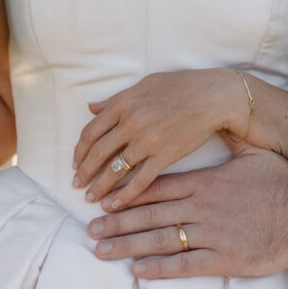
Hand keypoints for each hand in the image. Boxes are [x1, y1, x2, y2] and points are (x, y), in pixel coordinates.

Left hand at [72, 69, 233, 207]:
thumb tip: (91, 107)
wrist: (212, 96)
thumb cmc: (180, 85)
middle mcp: (132, 122)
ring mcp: (148, 140)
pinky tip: (115, 205)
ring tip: (91, 198)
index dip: (80, 150)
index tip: (76, 162)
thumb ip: (116, 98)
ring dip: (99, 187)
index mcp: (124, 103)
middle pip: (98, 153)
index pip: (91, 131)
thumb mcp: (145, 84)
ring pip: (115, 170)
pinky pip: (139, 181)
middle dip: (84, 172)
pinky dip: (124, 196)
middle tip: (76, 185)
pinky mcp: (165, 156)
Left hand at [87, 142, 287, 278]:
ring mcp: (212, 233)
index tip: (105, 196)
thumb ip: (229, 139)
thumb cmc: (281, 181)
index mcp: (206, 180)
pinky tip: (137, 269)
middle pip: (151, 212)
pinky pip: (185, 264)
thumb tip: (220, 119)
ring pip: (160, 238)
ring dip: (128, 244)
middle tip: (90, 226)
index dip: (128, 191)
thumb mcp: (252, 153)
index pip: (158, 185)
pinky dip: (159, 267)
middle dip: (117, 219)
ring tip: (101, 248)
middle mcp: (202, 205)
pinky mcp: (224, 258)